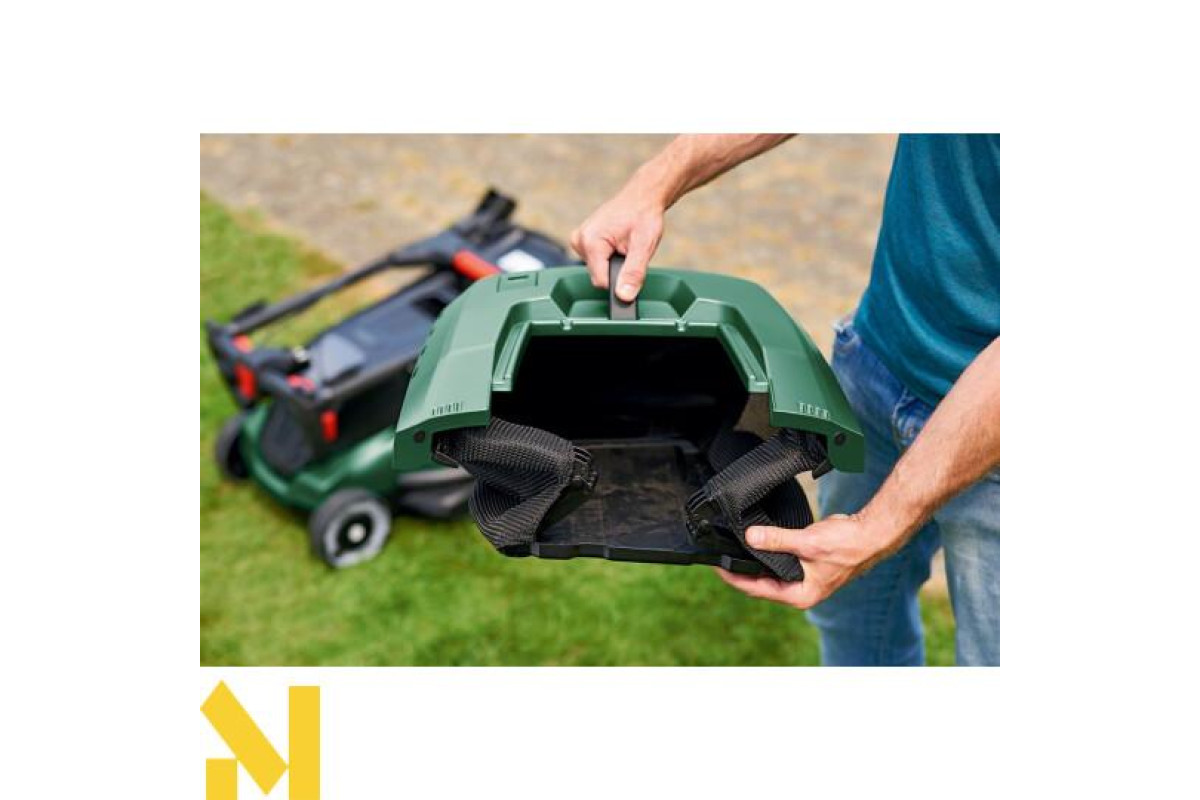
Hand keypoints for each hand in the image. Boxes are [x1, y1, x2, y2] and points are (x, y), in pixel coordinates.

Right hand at [570, 184, 664, 301]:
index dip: (620, 281)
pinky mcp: (582, 241)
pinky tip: (618, 243)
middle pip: (599, 276)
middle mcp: (579, 240)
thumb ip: (633, 273)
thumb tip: (624, 296)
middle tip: (630, 250)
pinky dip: (609, 256)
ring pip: (598, 270)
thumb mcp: (644, 246)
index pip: (601, 282)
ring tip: (625, 245)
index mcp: (590, 242)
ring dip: (614, 263)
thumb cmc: (643, 215)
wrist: (642, 197)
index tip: (632, 269)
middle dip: (617, 269)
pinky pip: (596, 261)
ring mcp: (579, 240)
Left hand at [715, 513, 900, 609]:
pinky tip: (754, 543)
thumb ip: (777, 541)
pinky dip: (766, 553)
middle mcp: (800, 590)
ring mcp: (802, 578)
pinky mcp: (805, 565)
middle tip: (718, 557)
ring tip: (731, 551)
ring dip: (753, 562)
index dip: (734, 578)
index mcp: (800, 595)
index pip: (757, 589)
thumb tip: (750, 537)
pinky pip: (778, 561)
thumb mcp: (807, 543)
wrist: (870, 534)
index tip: (717, 566)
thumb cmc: (846, 545)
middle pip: (760, 583)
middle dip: (740, 571)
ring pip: (769, 572)